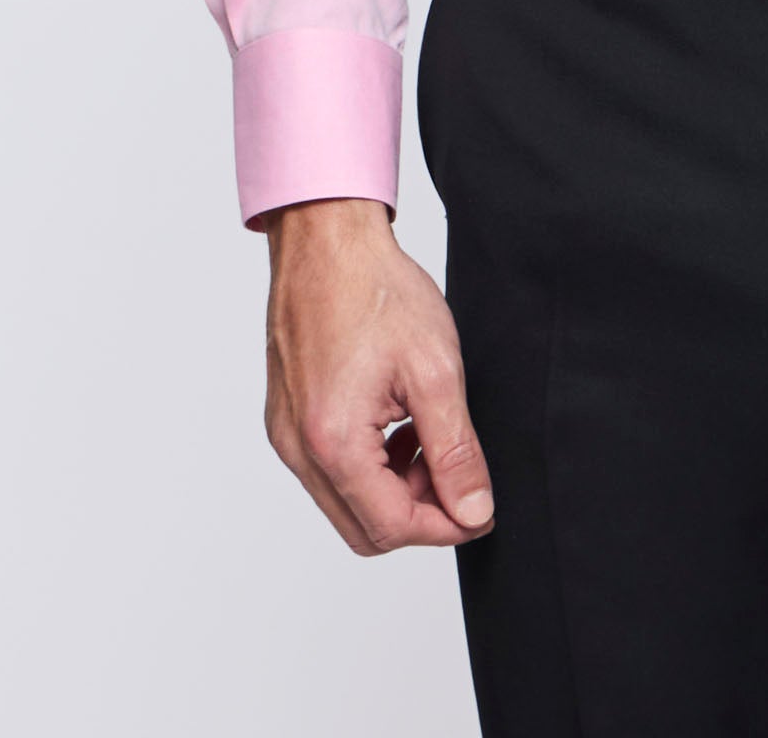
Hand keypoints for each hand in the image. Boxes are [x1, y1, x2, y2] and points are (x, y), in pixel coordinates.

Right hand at [262, 197, 494, 551]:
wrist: (326, 239)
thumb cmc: (374, 290)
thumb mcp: (435, 370)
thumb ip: (456, 450)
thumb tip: (474, 510)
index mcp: (333, 442)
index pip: (392, 527)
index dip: (445, 525)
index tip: (481, 507)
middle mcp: (298, 449)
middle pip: (364, 529)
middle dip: (419, 511)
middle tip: (456, 472)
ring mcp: (287, 434)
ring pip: (346, 502)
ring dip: (395, 488)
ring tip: (429, 437)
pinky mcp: (287, 418)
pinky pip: (329, 470)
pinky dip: (369, 465)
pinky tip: (399, 423)